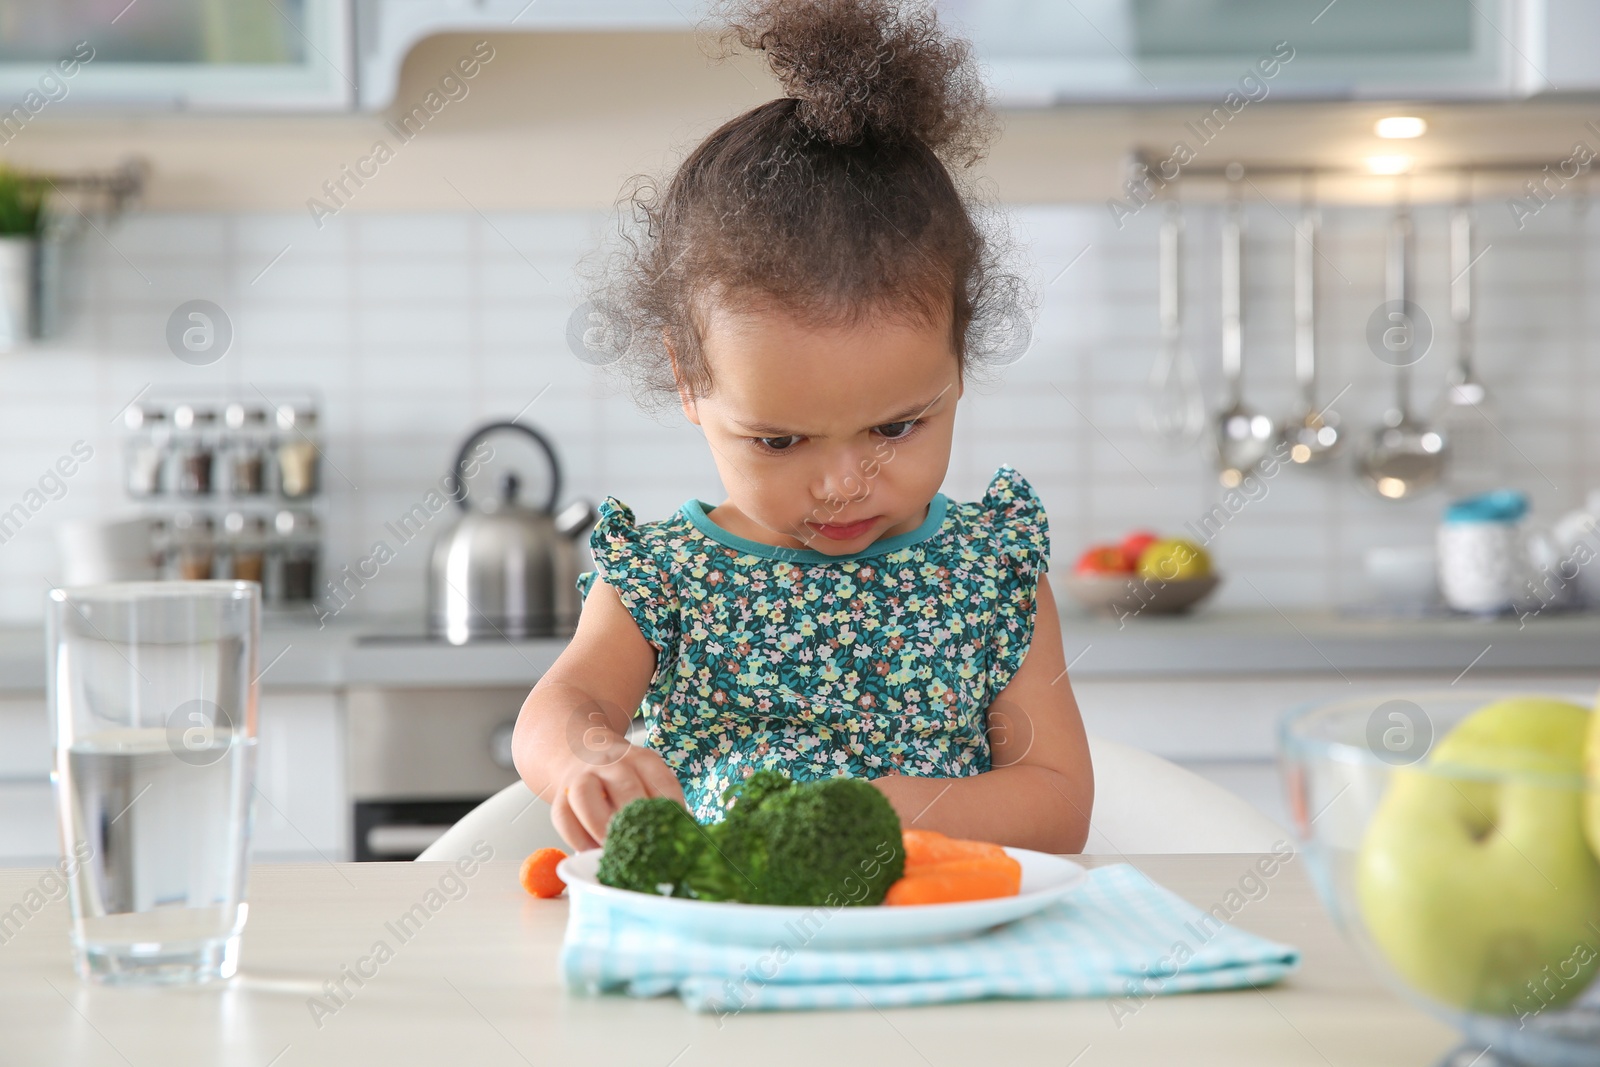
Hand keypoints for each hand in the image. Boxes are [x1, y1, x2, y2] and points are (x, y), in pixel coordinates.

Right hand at [549, 741, 684, 851]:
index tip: (675, 836)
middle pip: (624, 788)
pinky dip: (577, 839)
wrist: (579, 750)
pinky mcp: (561, 796)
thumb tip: (677, 839)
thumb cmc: (621, 774)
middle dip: (635, 820)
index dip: (670, 811)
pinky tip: (590, 852)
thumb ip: (659, 802)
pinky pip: (563, 817)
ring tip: (613, 851)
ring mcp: (582, 777)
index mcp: (642, 759)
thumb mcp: (646, 775)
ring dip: (600, 827)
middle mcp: (611, 764)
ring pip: (585, 797)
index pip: (662, 782)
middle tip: (644, 848)